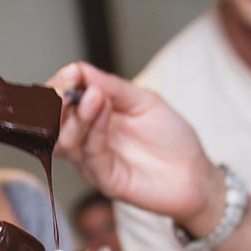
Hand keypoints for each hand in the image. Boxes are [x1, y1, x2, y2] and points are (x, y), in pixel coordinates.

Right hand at [46, 62, 222, 225]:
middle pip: (54, 124)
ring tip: (93, 96)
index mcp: (92, 118)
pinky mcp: (105, 181)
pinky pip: (90, 156)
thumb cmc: (171, 138)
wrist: (195, 173)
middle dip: (58, 102)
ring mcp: (93, 162)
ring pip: (66, 141)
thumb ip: (113, 87)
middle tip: (70, 85)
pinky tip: (102, 110)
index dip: (61, 86)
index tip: (72, 72)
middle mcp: (87, 140)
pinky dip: (93, 131)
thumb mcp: (144, 101)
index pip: (61, 102)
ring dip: (76, 116)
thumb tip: (80, 69)